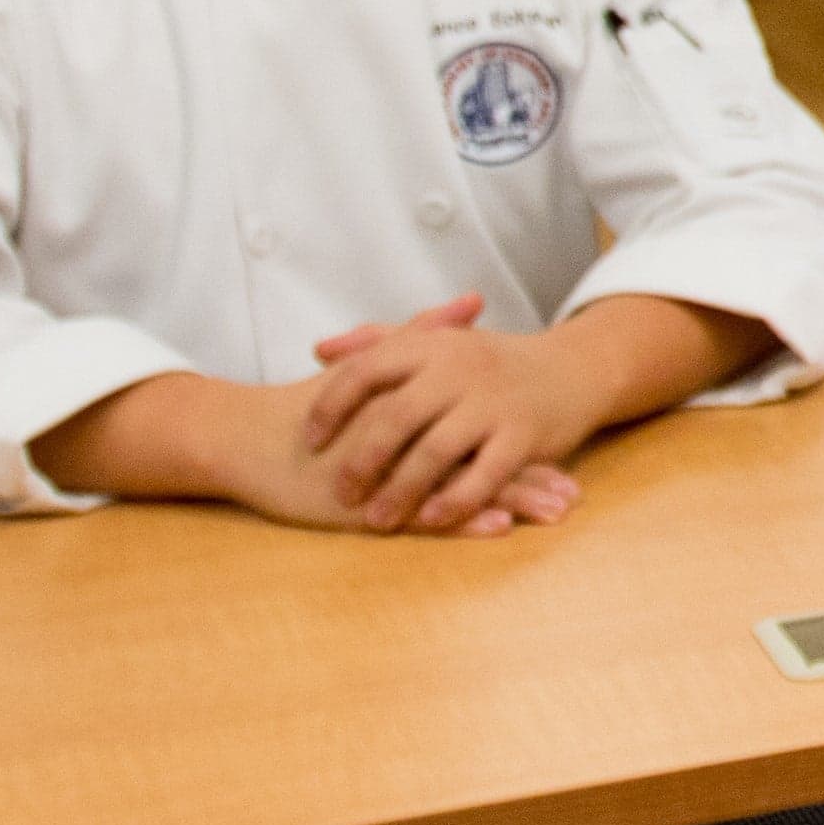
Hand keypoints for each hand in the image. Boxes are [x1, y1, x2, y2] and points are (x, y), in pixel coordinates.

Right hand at [91, 368, 577, 537]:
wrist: (251, 436)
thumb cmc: (310, 405)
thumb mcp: (371, 368)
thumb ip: (424, 333)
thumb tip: (473, 298)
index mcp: (417, 413)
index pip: (481, 425)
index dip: (525, 437)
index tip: (570, 442)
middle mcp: (411, 444)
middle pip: (481, 460)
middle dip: (529, 478)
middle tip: (573, 494)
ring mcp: (391, 475)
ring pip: (461, 488)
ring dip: (511, 499)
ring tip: (556, 511)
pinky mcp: (366, 505)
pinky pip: (422, 514)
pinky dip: (461, 516)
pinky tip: (497, 525)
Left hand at [299, 295, 614, 532]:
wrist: (574, 368)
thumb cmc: (493, 361)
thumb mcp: (440, 340)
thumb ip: (379, 341)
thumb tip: (320, 350)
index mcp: (434, 346)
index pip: (367, 370)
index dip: (331, 406)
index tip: (309, 440)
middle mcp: (461, 370)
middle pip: (396, 417)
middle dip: (363, 461)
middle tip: (341, 493)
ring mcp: (494, 403)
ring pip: (436, 453)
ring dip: (401, 491)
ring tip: (376, 520)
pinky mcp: (525, 435)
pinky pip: (484, 476)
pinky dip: (454, 501)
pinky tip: (430, 519)